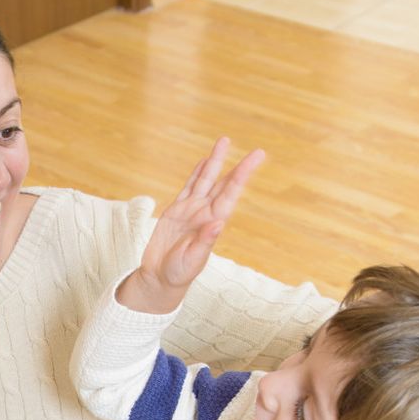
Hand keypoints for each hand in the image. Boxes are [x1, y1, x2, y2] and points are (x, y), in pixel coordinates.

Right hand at [118, 138, 264, 313]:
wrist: (160, 277)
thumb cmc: (178, 273)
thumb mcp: (192, 260)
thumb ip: (204, 242)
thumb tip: (218, 223)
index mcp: (212, 223)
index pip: (230, 195)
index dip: (241, 176)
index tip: (254, 160)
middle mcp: (205, 213)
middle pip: (224, 184)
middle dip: (239, 168)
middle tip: (258, 152)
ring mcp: (191, 210)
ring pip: (206, 180)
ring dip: (215, 162)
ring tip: (225, 142)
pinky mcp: (176, 211)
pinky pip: (189, 187)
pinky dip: (197, 173)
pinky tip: (204, 161)